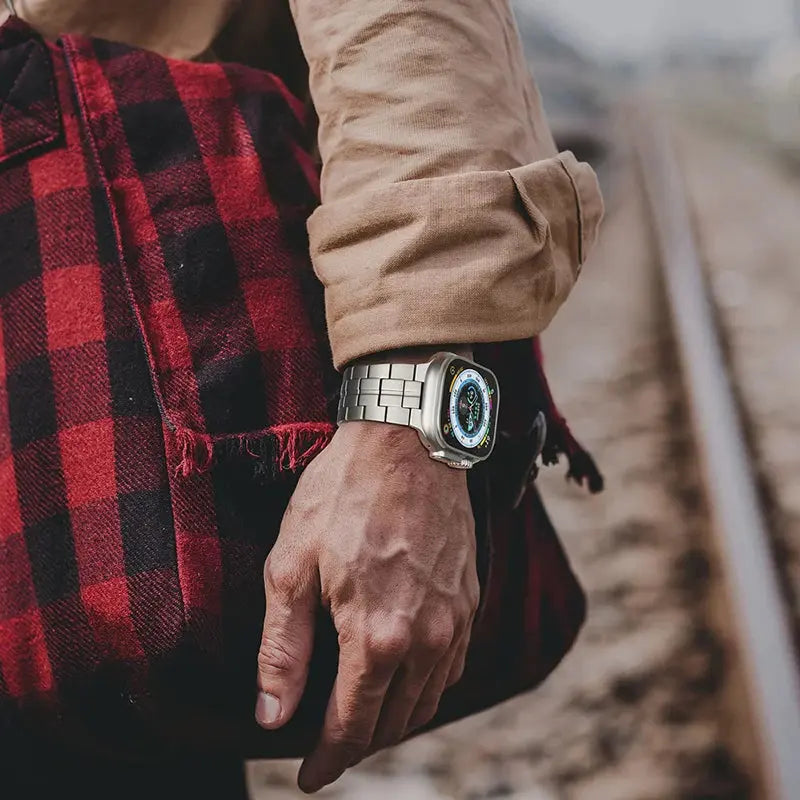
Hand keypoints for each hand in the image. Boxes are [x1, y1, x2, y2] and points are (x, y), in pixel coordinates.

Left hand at [255, 421, 478, 792]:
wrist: (408, 441)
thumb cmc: (344, 495)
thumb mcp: (292, 566)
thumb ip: (281, 649)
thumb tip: (272, 717)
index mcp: (377, 638)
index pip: (352, 727)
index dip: (327, 760)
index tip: (308, 777)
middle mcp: (427, 641)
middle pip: (394, 722)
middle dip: (359, 743)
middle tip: (329, 745)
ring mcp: (456, 620)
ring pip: (428, 700)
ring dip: (395, 720)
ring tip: (364, 717)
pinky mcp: (470, 599)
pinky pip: (454, 666)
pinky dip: (427, 687)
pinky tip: (407, 676)